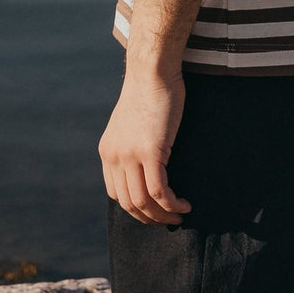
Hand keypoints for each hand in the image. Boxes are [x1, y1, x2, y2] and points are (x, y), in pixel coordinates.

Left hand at [98, 66, 192, 225]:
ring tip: (180, 216)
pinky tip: (185, 205)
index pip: (116, 194)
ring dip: (163, 215)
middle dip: (151, 218)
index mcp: (108, 152)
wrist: (152, 71)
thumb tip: (147, 165)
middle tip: (170, 221)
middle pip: (129, 203)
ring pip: (143, 202)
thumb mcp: (133, 124)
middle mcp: (114, 157)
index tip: (155, 211)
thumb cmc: (150, 93)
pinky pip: (159, 191)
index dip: (136, 209)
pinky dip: (172, 205)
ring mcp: (130, 155)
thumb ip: (133, 146)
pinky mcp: (149, 152)